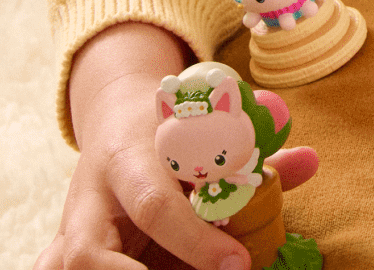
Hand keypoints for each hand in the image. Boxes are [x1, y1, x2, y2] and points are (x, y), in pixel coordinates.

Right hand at [35, 23, 316, 269]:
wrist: (118, 119)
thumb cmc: (170, 129)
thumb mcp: (205, 130)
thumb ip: (257, 154)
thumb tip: (311, 161)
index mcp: (129, 159)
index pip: (155, 206)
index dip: (195, 241)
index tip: (239, 263)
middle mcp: (89, 199)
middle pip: (89, 255)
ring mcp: (69, 229)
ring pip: (64, 267)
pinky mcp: (62, 249)